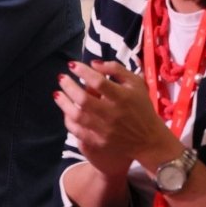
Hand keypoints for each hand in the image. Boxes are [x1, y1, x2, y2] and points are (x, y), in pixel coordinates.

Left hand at [58, 61, 177, 177]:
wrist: (148, 140)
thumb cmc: (141, 107)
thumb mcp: (136, 84)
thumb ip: (116, 69)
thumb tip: (94, 64)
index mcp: (122, 97)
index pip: (98, 82)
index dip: (82, 71)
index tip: (72, 65)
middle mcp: (112, 114)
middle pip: (83, 100)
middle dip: (69, 86)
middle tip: (61, 78)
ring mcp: (104, 130)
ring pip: (77, 116)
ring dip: (64, 103)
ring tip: (57, 93)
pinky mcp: (99, 142)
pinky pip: (77, 131)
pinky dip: (69, 120)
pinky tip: (66, 111)